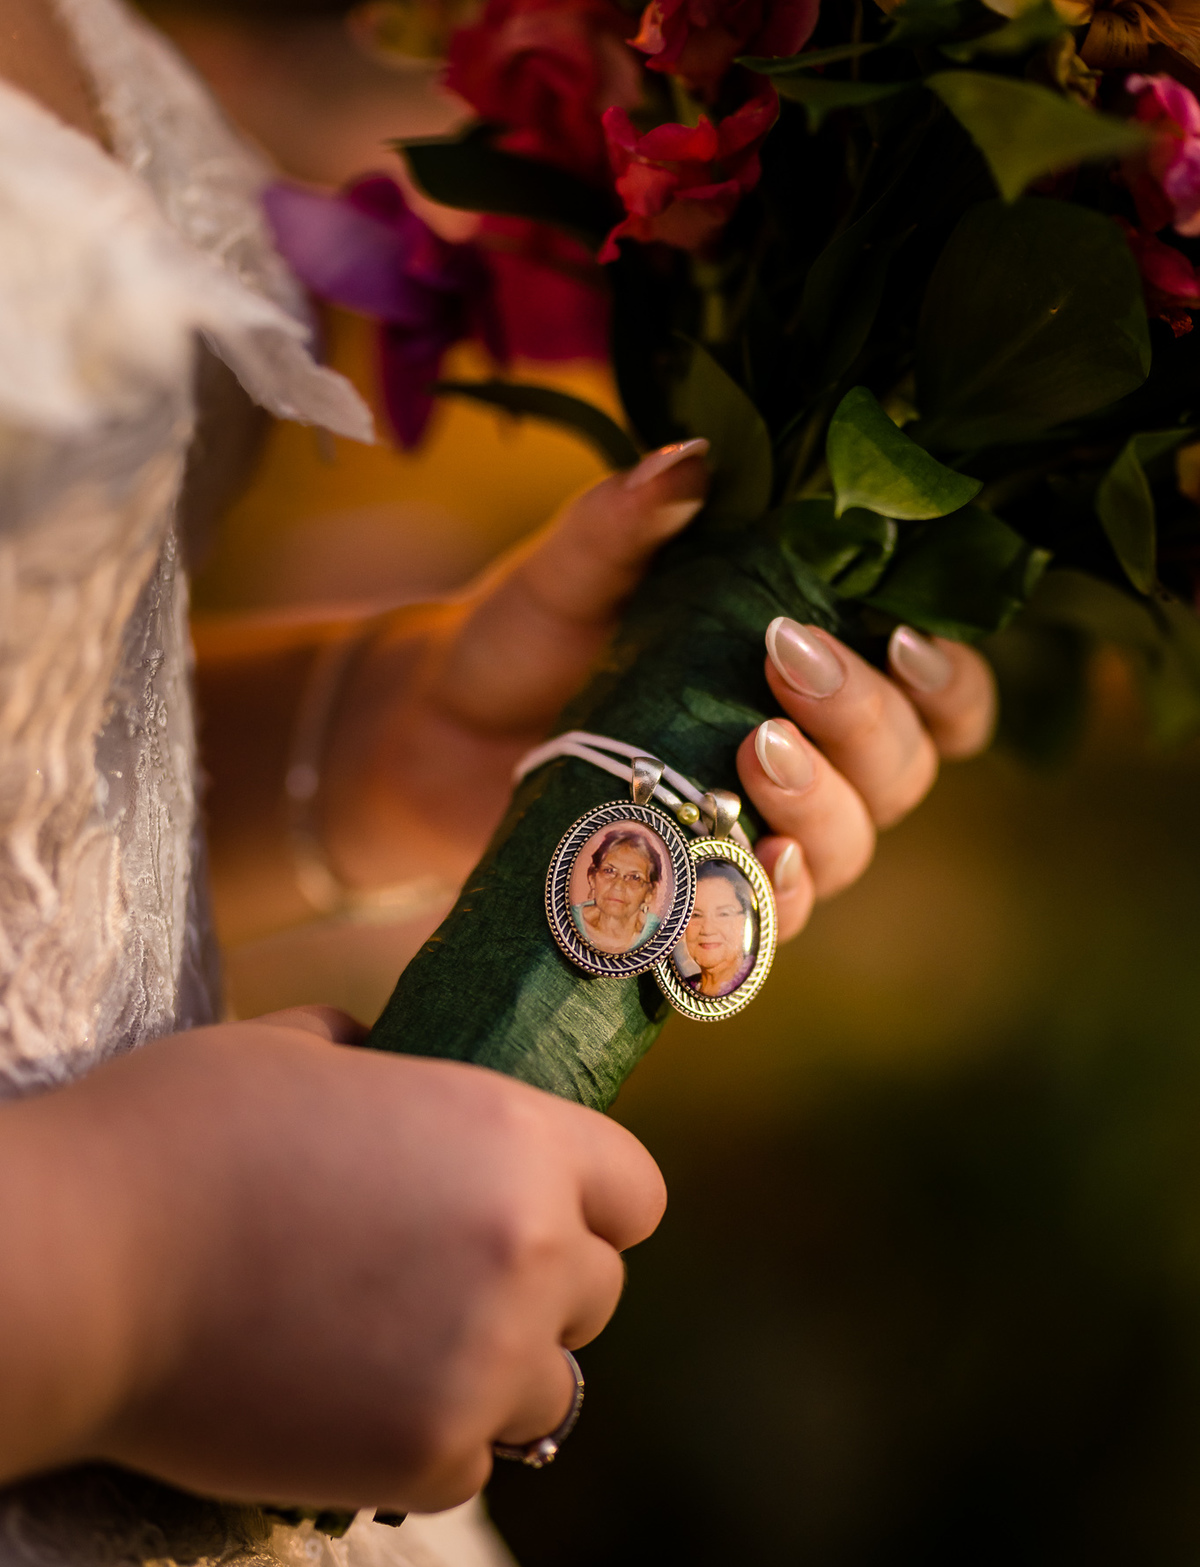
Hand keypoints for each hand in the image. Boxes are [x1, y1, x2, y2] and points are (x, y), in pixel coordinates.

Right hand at [0, 1009, 663, 1511]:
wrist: (82, 1265)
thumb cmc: (178, 1138)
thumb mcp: (293, 1051)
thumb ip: (381, 1058)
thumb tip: (391, 1061)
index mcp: (515, 1139)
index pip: (635, 1193)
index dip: (589, 1203)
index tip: (539, 1216)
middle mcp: (529, 1253)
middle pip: (598, 1294)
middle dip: (538, 1291)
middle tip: (442, 1286)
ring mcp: (483, 1366)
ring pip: (549, 1392)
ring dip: (492, 1375)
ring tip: (396, 1352)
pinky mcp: (423, 1460)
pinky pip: (472, 1466)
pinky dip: (427, 1446)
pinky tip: (351, 1405)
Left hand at [320, 445, 994, 930]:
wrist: (437, 731)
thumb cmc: (527, 635)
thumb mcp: (574, 568)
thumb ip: (632, 518)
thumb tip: (691, 461)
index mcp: (813, 669)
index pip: (939, 694)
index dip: (949, 679)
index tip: (902, 636)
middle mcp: (811, 758)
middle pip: (903, 766)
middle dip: (863, 716)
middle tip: (786, 658)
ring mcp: (759, 833)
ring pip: (852, 844)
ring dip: (823, 803)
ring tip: (756, 746)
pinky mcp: (702, 897)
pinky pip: (771, 919)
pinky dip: (774, 894)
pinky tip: (756, 858)